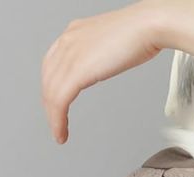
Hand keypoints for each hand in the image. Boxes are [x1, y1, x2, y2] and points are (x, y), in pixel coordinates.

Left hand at [41, 4, 164, 143]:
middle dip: (49, 105)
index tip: (56, 103)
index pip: (52, 64)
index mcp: (74, 33)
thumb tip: (103, 64)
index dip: (51, 87)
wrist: (146, 27)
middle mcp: (68, 41)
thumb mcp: (110, 43)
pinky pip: (59, 100)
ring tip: (59, 133)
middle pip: (48, 79)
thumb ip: (100, 54)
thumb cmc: (139, 33)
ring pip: (51, 93)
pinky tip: (61, 132)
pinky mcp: (77, 71)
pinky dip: (58, 120)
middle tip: (56, 123)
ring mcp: (70, 54)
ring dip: (53, 117)